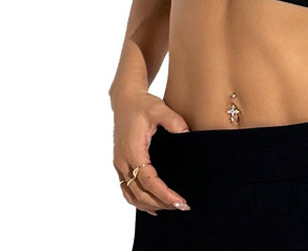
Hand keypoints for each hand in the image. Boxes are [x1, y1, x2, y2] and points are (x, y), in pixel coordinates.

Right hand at [112, 90, 191, 214]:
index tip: (180, 201)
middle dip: (160, 203)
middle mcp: (123, 161)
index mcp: (133, 150)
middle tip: (182, 207)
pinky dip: (138, 201)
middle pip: (140, 193)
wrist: (125, 100)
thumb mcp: (159, 108)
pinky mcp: (121, 164)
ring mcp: (120, 164)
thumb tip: (187, 134)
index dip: (164, 194)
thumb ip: (173, 121)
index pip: (148, 180)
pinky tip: (152, 206)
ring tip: (171, 208)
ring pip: (131, 195)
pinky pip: (127, 189)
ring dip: (149, 205)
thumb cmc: (142, 104)